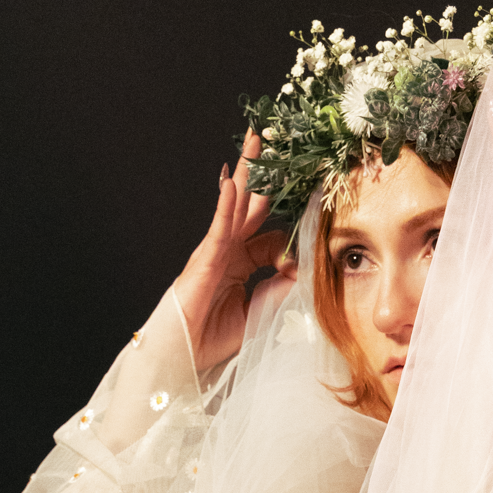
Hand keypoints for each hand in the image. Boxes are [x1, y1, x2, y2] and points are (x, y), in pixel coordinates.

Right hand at [173, 130, 293, 368]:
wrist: (185, 356)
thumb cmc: (216, 337)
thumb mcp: (263, 310)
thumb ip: (285, 288)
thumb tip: (306, 268)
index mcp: (240, 262)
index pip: (272, 238)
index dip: (292, 245)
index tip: (305, 256)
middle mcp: (228, 249)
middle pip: (250, 202)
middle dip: (262, 170)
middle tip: (273, 136)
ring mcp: (215, 250)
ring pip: (235, 203)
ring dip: (246, 170)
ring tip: (256, 139)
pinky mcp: (205, 259)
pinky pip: (219, 227)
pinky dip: (226, 206)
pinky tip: (232, 183)